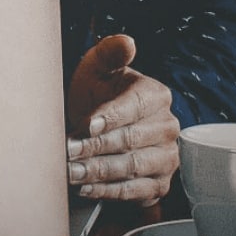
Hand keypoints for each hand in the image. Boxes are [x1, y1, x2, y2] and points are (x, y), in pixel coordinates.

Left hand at [64, 34, 178, 203]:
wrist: (95, 123)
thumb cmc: (97, 92)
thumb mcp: (98, 67)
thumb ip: (110, 52)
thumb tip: (126, 43)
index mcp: (156, 95)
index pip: (134, 107)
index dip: (110, 116)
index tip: (87, 125)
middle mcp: (167, 128)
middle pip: (131, 140)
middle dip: (96, 147)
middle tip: (68, 150)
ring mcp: (166, 158)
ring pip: (132, 168)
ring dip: (99, 171)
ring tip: (71, 171)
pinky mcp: (157, 184)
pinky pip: (134, 192)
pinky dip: (108, 191)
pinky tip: (85, 187)